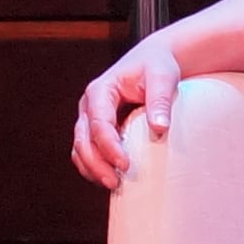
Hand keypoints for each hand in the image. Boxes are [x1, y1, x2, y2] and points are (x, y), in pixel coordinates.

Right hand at [72, 35, 186, 189]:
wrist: (154, 59)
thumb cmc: (158, 66)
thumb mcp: (163, 77)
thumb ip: (160, 102)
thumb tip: (160, 128)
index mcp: (101, 90)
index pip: (98, 123)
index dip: (109, 147)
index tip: (125, 165)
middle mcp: (90, 104)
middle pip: (82, 139)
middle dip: (96, 163)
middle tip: (115, 182)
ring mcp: (90, 117)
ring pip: (80, 147)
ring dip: (92, 168)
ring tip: (114, 184)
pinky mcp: (97, 127)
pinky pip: (87, 150)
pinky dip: (95, 165)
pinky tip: (112, 177)